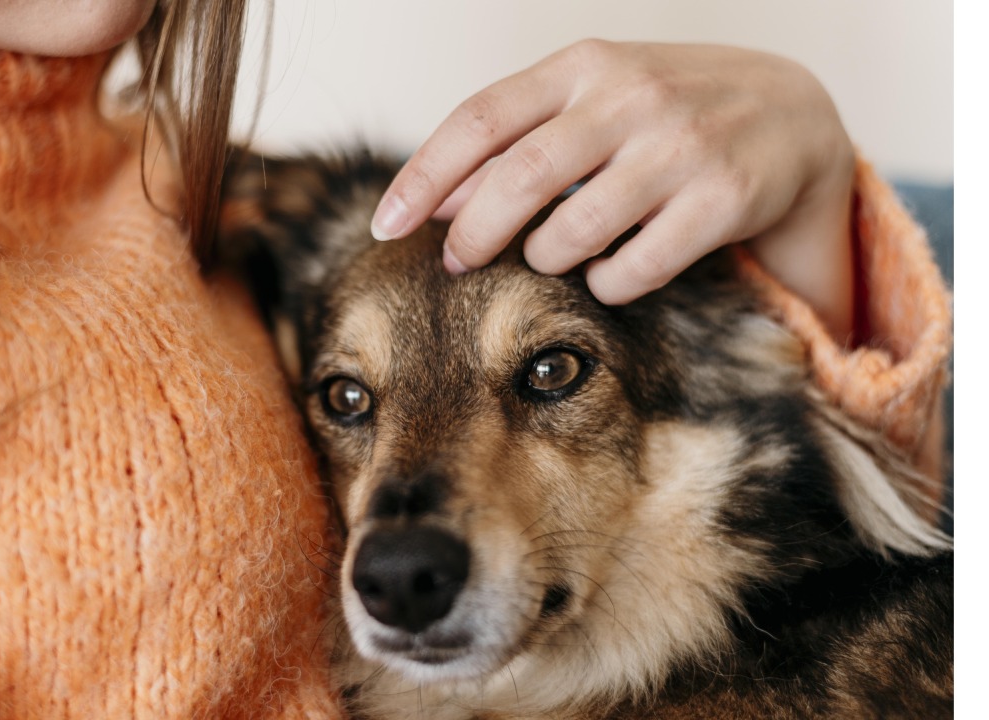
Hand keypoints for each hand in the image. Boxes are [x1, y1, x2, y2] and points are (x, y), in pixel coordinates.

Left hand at [372, 40, 855, 339]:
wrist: (794, 114)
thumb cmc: (665, 114)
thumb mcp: (593, 101)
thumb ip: (517, 139)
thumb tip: (433, 202)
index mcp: (584, 65)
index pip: (480, 120)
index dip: (423, 177)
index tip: (385, 225)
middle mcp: (630, 96)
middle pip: (519, 177)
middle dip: (472, 233)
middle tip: (453, 264)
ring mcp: (681, 145)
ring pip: (573, 230)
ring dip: (545, 258)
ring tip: (550, 257)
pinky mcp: (724, 198)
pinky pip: (634, 268)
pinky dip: (606, 283)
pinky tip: (609, 274)